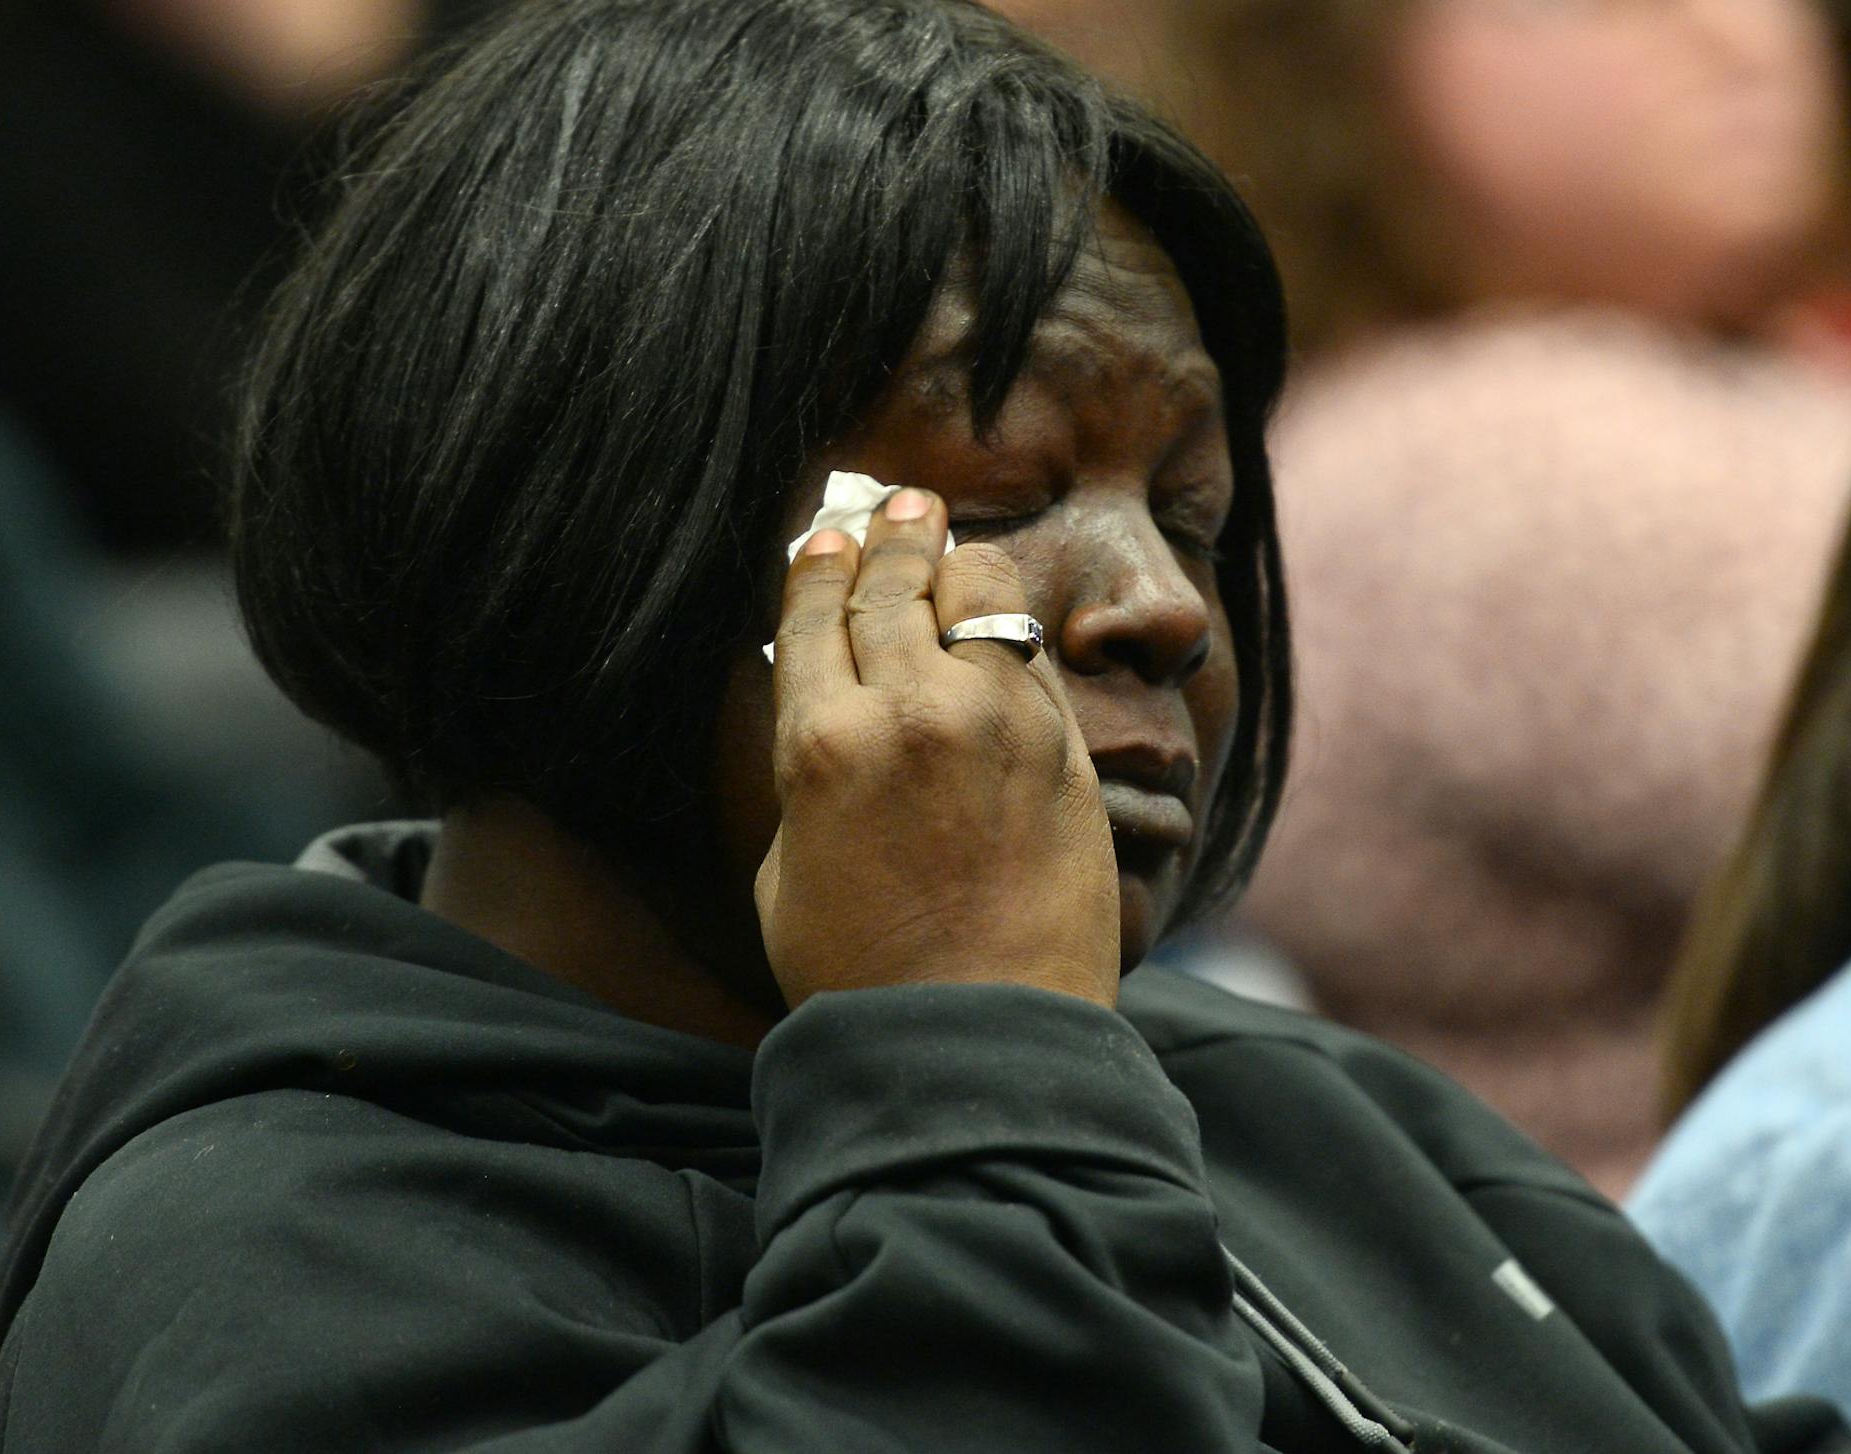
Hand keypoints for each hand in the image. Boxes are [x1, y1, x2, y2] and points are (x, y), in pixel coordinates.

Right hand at [756, 488, 1120, 1008]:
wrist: (980, 1035)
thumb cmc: (863, 971)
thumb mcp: (786, 868)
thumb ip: (807, 773)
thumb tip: (831, 713)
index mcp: (820, 742)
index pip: (813, 614)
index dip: (817, 564)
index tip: (823, 538)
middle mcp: (910, 709)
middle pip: (894, 582)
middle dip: (889, 535)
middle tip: (897, 506)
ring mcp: (997, 719)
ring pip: (979, 589)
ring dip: (955, 559)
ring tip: (948, 542)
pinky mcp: (1065, 745)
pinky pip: (1033, 652)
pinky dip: (1009, 626)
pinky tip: (999, 617)